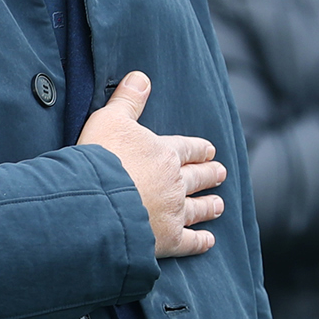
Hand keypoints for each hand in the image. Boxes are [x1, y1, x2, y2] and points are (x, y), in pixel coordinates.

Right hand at [77, 71, 225, 257]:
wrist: (97, 202)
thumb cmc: (100, 159)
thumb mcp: (109, 119)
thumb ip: (127, 99)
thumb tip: (141, 77)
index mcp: (164, 153)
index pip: (187, 148)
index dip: (199, 148)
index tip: (210, 150)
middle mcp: (174, 182)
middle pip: (197, 177)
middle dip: (209, 174)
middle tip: (221, 173)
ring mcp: (173, 212)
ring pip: (197, 208)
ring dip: (209, 205)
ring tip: (219, 204)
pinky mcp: (167, 240)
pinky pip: (189, 242)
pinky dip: (200, 242)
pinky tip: (208, 242)